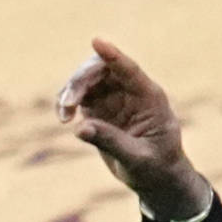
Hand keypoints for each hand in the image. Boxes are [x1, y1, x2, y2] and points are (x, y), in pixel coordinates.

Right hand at [55, 37, 213, 221]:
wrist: (157, 179)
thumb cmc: (157, 168)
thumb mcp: (137, 159)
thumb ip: (111, 142)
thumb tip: (80, 128)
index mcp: (150, 98)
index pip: (130, 70)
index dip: (113, 55)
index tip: (96, 42)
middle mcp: (131, 92)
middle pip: (102, 70)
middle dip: (82, 80)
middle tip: (69, 103)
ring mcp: (114, 97)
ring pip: (87, 80)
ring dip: (70, 91)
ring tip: (64, 116)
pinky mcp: (100, 108)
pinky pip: (79, 95)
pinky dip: (67, 102)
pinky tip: (63, 117)